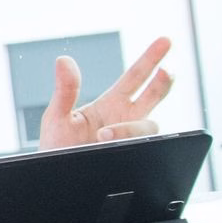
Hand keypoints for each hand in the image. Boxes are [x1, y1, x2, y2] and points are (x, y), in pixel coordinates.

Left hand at [37, 36, 174, 149]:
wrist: (55, 181)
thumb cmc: (56, 149)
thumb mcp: (56, 117)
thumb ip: (64, 90)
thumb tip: (63, 60)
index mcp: (110, 104)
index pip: (135, 76)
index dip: (151, 58)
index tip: (165, 41)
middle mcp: (126, 120)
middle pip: (154, 96)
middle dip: (163, 82)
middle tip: (166, 71)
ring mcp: (130, 140)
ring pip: (149, 128)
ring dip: (130, 129)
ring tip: (104, 135)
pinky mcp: (133, 159)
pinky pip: (148, 151)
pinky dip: (135, 146)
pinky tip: (118, 147)